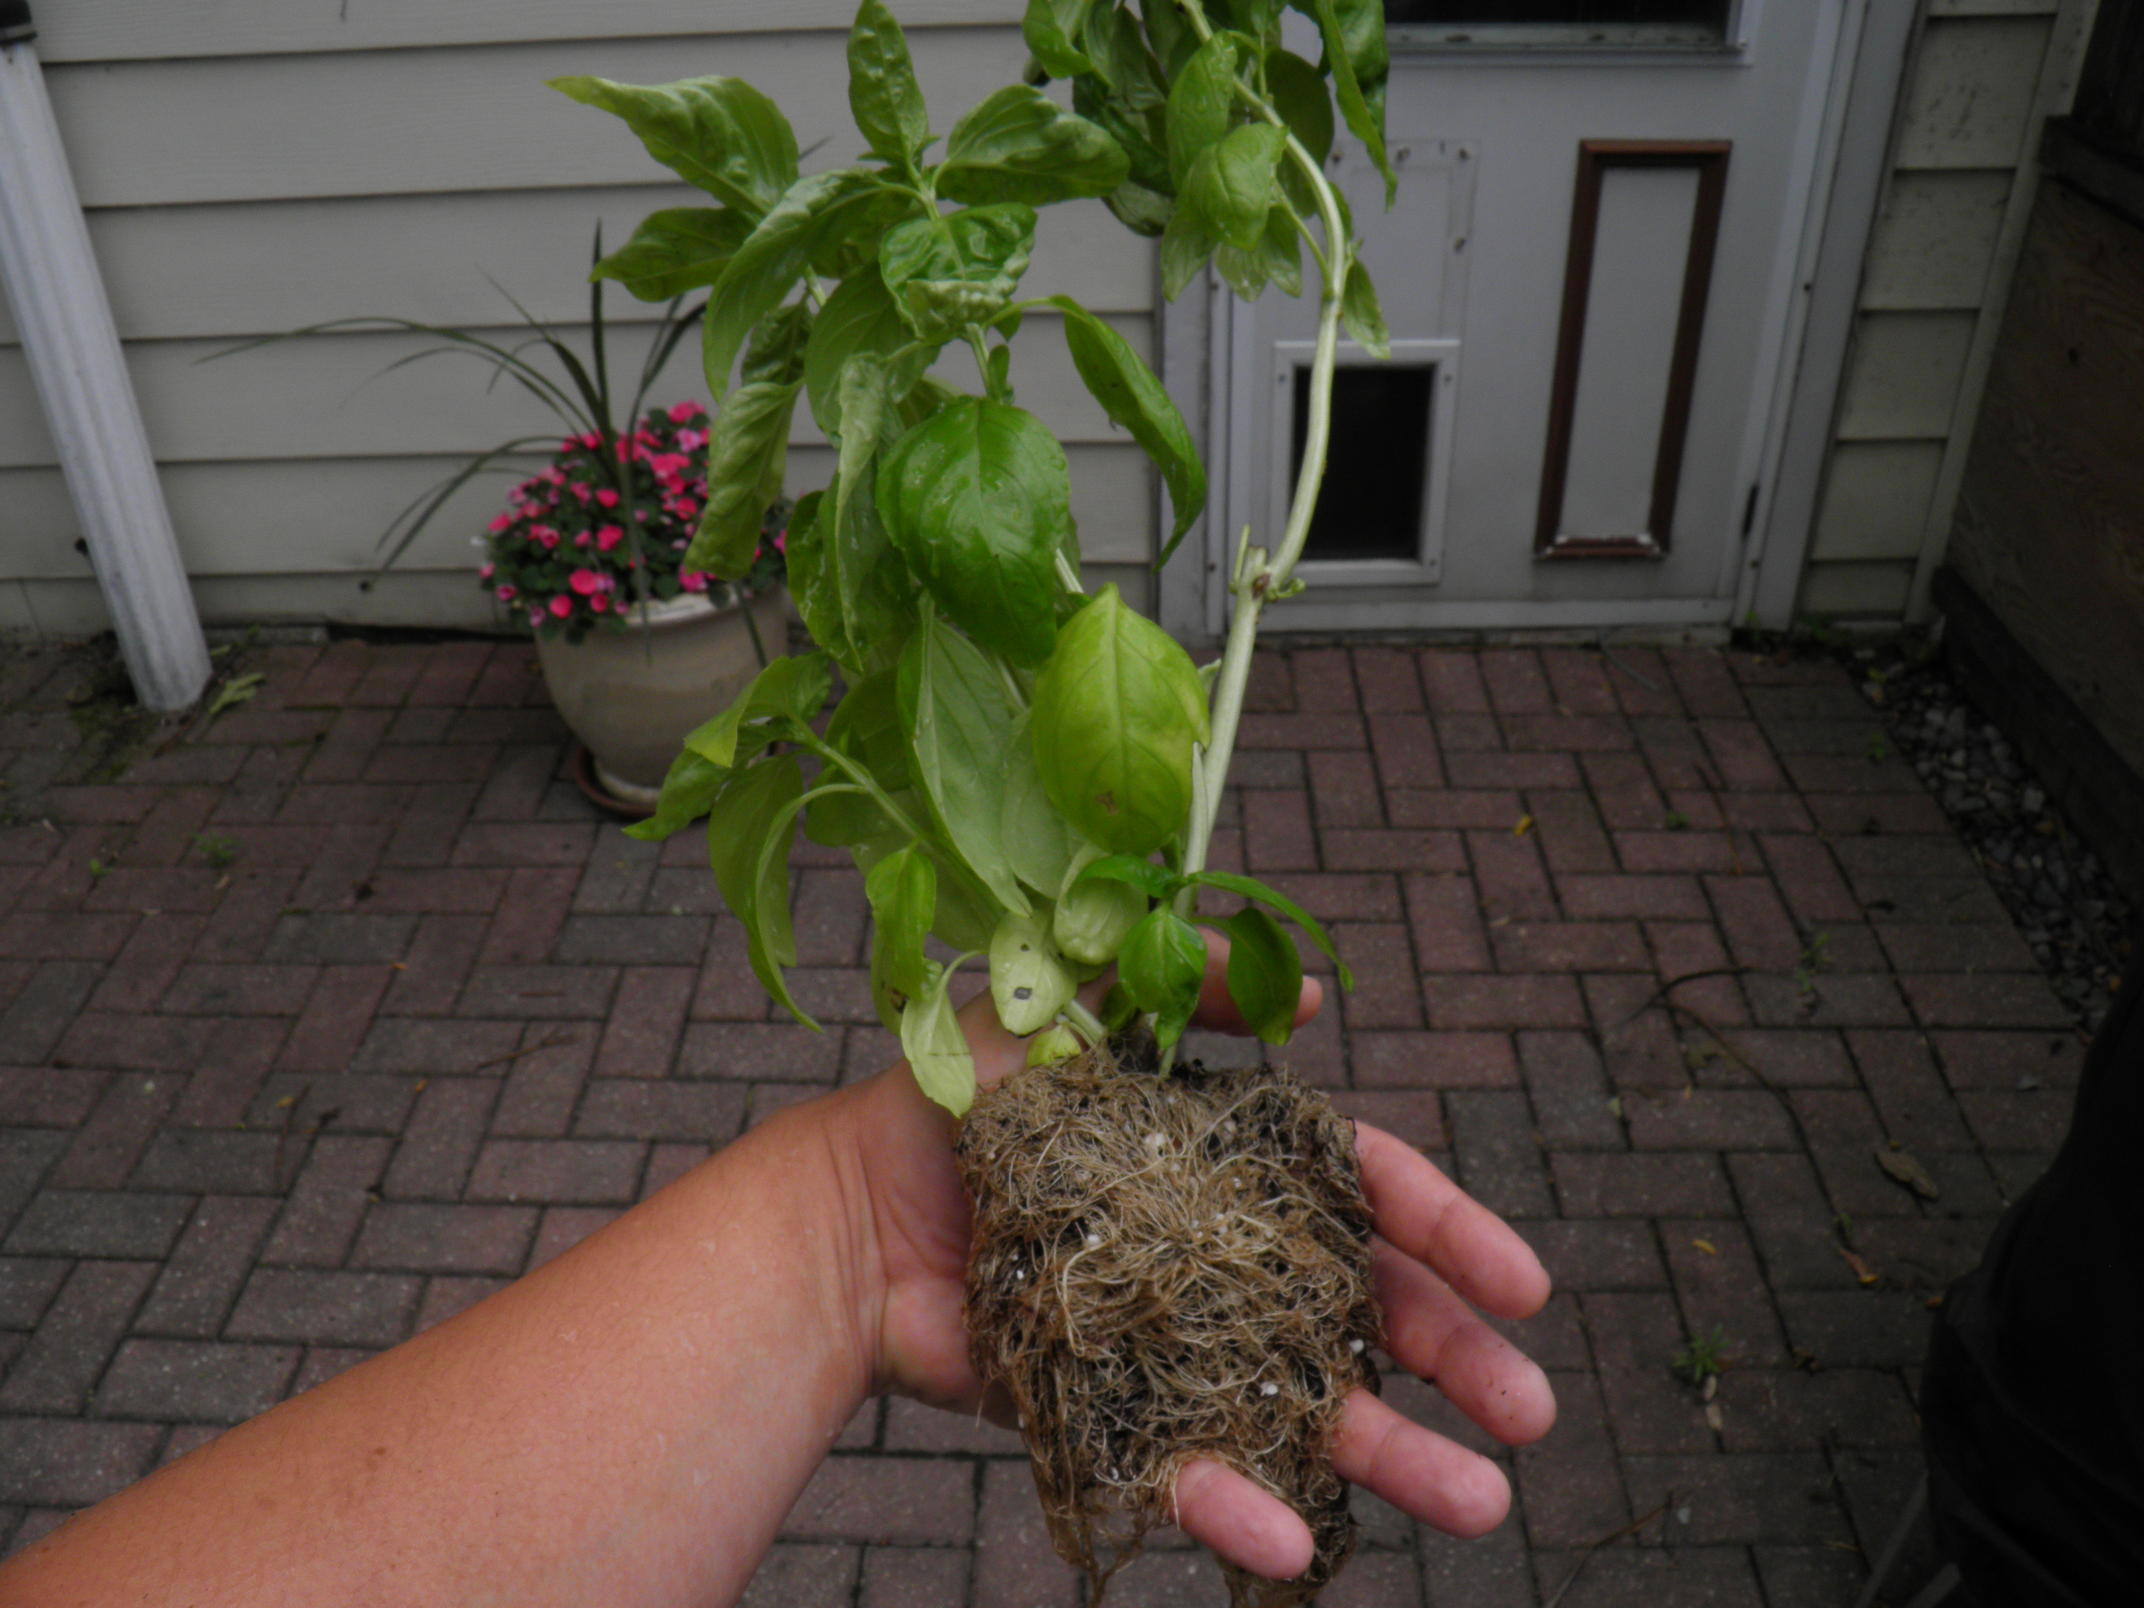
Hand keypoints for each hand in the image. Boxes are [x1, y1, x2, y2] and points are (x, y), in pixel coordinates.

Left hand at [829, 939, 1556, 1582]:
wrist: (854, 1214)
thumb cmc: (962, 1104)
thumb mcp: (1073, 1008)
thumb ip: (1181, 984)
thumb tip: (1326, 1000)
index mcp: (1237, 1169)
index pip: (1368, 1197)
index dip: (1450, 1235)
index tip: (1527, 1286)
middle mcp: (1229, 1262)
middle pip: (1367, 1315)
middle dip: (1459, 1360)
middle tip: (1529, 1413)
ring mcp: (1183, 1349)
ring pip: (1311, 1410)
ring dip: (1400, 1458)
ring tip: (1482, 1504)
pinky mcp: (1121, 1421)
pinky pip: (1195, 1475)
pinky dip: (1245, 1510)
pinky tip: (1300, 1546)